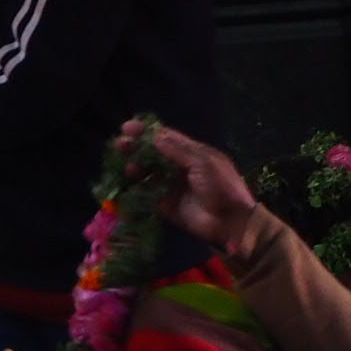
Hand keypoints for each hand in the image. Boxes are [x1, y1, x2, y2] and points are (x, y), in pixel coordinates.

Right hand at [116, 120, 259, 259]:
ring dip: (135, 166)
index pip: (166, 138)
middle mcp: (180, 167)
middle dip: (136, 147)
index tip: (127, 128)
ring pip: (147, 172)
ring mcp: (172, 185)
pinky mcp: (165, 204)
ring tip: (125, 165)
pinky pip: (146, 193)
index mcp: (193, 154)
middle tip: (120, 144)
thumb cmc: (222, 187)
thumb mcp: (204, 163)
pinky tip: (127, 183)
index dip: (147, 132)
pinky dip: (135, 187)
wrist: (230, 222)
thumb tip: (155, 137)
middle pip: (153, 153)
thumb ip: (179, 150)